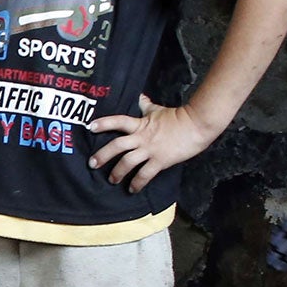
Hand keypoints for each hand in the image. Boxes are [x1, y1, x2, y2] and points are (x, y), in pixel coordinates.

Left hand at [86, 95, 218, 191]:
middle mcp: (142, 137)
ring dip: (117, 173)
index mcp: (140, 124)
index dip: (104, 123)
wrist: (197, 125)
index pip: (118, 121)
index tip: (90, 127)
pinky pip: (145, 175)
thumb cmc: (178, 117)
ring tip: (112, 180)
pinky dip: (137, 183)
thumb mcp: (158, 110)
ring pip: (127, 162)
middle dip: (103, 155)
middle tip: (92, 164)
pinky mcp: (160, 161)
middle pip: (117, 145)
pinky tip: (132, 189)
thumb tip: (140, 97)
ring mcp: (150, 150)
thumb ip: (146, 106)